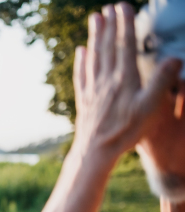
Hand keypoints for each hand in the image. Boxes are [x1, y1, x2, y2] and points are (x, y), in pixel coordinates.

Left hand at [72, 3, 181, 161]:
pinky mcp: (84, 99)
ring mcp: (92, 89)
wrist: (95, 151)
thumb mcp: (150, 108)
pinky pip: (82, 74)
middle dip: (109, 25)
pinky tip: (81, 51)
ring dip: (95, 36)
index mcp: (124, 79)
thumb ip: (162, 82)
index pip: (125, 45)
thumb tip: (174, 58)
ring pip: (93, 56)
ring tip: (95, 19)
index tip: (124, 6)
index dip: (125, 24)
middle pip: (107, 47)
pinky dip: (82, 60)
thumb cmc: (125, 131)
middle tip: (109, 7)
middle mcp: (105, 80)